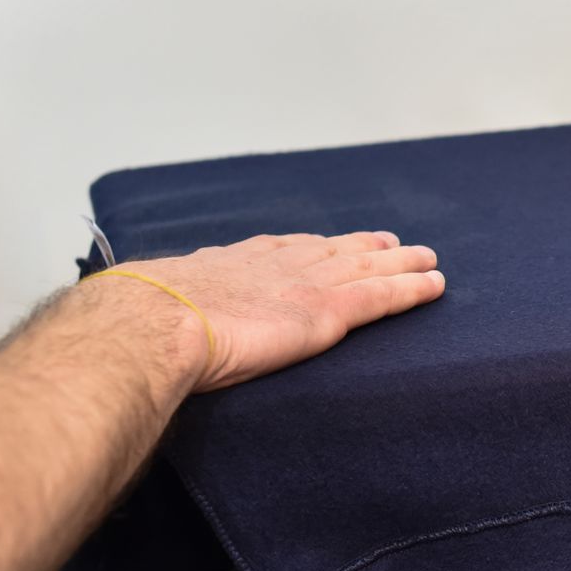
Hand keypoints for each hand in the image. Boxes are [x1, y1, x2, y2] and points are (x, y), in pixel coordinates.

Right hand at [79, 231, 444, 393]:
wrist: (149, 325)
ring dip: (401, 264)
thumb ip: (164, 311)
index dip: (314, 246)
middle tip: (393, 242)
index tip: (331, 241)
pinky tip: (435, 286)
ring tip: (428, 259)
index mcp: (234, 265)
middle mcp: (276, 267)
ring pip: (368, 270)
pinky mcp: (326, 315)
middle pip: (334, 251)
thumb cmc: (136, 323)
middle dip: (365, 247)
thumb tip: (137, 328)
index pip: (284, 250)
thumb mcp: (151, 307)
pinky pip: (381, 299)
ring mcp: (304, 287)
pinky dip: (411, 290)